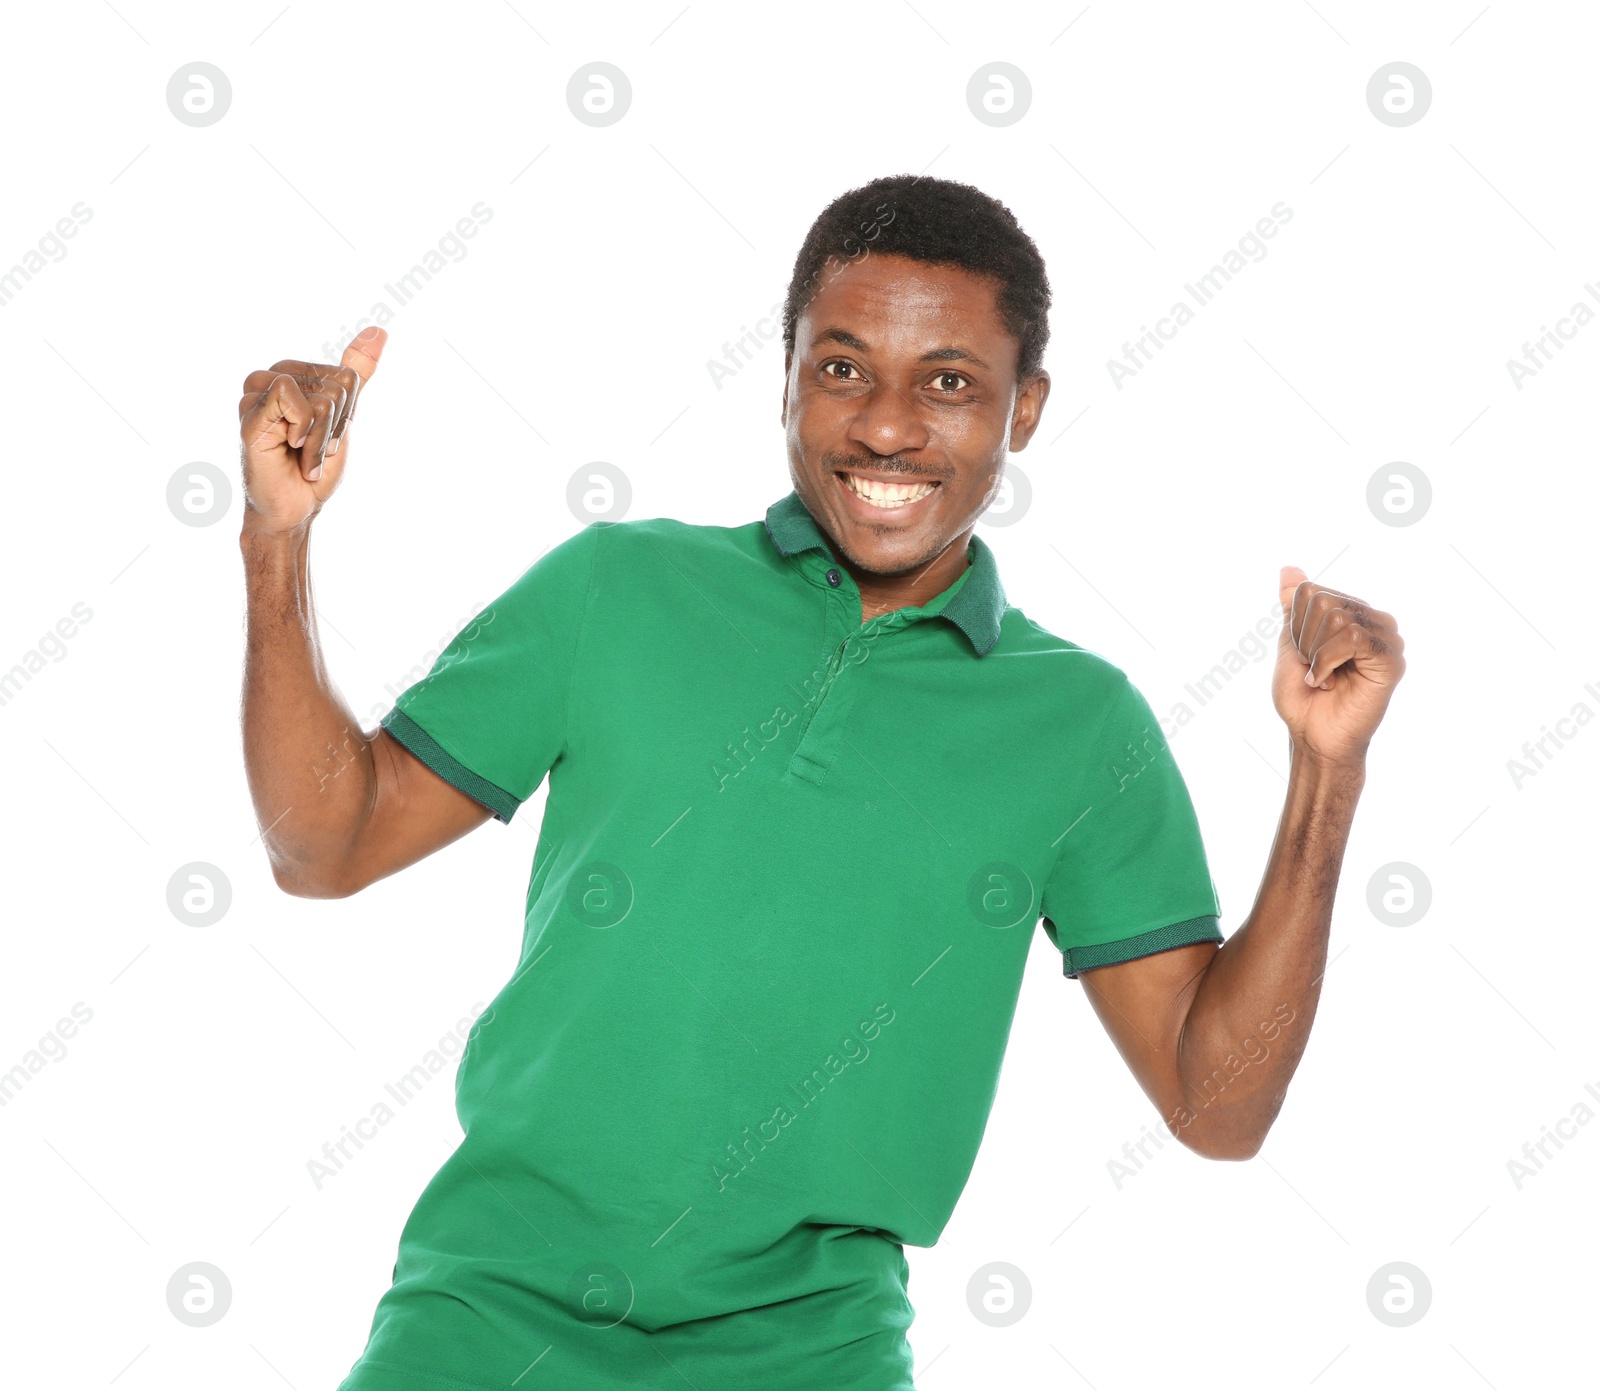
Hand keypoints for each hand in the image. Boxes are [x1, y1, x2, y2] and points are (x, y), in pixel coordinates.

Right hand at [238, 327, 387, 536]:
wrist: (295, 508)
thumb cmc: (314, 467)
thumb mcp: (345, 416)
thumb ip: (356, 372)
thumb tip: (379, 330)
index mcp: (292, 373)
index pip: (348, 376)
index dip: (349, 413)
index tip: (328, 435)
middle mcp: (269, 378)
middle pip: (340, 385)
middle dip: (338, 426)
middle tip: (313, 448)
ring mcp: (256, 395)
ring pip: (324, 396)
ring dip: (324, 437)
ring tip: (303, 453)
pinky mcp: (250, 413)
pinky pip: (294, 399)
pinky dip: (306, 434)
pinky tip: (290, 450)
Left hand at [1272, 566, 1405, 767]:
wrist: (1312, 736)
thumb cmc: (1302, 696)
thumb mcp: (1289, 643)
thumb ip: (1293, 606)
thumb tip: (1289, 569)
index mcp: (1351, 613)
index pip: (1310, 590)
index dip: (1294, 626)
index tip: (1302, 655)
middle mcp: (1373, 620)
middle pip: (1323, 600)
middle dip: (1304, 639)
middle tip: (1314, 668)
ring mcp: (1386, 638)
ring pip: (1336, 617)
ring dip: (1314, 654)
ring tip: (1323, 677)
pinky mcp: (1392, 660)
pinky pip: (1351, 638)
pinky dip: (1326, 661)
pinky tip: (1329, 682)